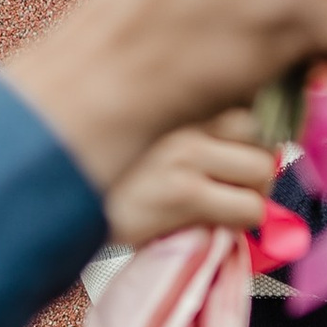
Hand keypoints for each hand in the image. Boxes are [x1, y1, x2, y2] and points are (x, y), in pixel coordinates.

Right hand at [104, 108, 282, 247]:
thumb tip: (260, 150)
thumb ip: (194, 132)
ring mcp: (184, 152)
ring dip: (252, 195)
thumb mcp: (149, 141)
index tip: (240, 159)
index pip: (245, 101)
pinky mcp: (184, 192)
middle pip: (259, 133)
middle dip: (255, 166)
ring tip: (220, 208)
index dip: (251, 137)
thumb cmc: (110, 184)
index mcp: (174, 100)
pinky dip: (241, 223)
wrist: (63, 212)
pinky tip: (210, 226)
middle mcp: (182, 118)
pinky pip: (250, 208)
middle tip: (230, 190)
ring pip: (262, 169)